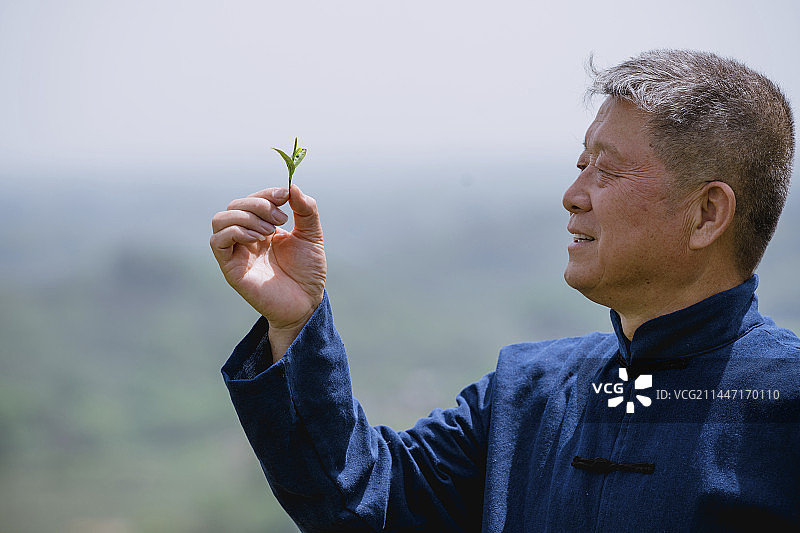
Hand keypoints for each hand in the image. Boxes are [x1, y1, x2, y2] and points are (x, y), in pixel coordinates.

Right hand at [210, 185, 325, 356]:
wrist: (307, 303)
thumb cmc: (308, 272)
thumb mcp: (312, 236)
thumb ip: (306, 211)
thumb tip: (292, 186)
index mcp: (263, 228)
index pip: (253, 200)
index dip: (266, 194)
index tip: (285, 196)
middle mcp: (247, 238)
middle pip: (235, 206)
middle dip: (258, 205)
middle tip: (281, 219)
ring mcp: (237, 252)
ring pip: (220, 219)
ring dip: (245, 217)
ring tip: (269, 231)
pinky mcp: (231, 268)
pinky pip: (217, 242)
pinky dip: (235, 231)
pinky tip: (257, 238)